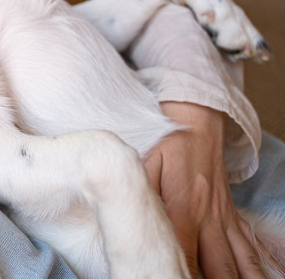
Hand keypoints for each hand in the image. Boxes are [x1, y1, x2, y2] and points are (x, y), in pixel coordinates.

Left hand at [144, 101, 280, 277]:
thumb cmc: (168, 145)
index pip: (182, 251)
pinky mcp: (231, 215)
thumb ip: (143, 193)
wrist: (198, 123)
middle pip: (216, 265)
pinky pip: (248, 246)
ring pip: (238, 259)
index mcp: (183, 208)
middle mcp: (208, 218)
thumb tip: (133, 217)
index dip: (179, 272)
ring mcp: (223, 218)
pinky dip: (254, 266)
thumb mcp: (147, 164)